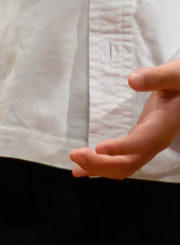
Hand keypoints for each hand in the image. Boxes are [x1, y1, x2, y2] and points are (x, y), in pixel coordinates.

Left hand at [71, 57, 179, 176]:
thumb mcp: (175, 75)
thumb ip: (156, 77)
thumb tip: (133, 80)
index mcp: (165, 123)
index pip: (142, 141)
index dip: (121, 147)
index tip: (98, 147)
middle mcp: (157, 139)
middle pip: (130, 162)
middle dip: (102, 163)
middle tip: (74, 153)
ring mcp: (149, 143)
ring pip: (125, 166)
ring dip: (99, 167)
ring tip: (75, 163)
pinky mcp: (141, 142)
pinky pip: (123, 161)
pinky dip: (102, 166)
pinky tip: (82, 169)